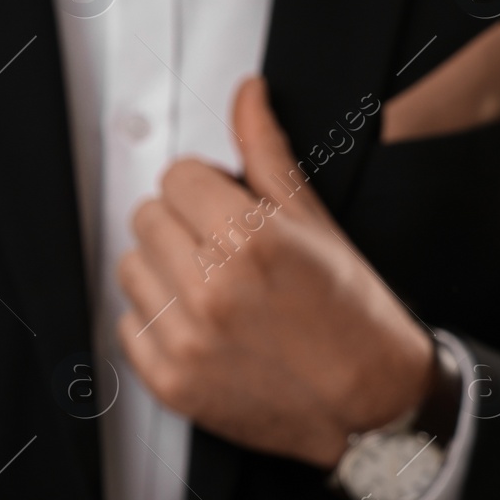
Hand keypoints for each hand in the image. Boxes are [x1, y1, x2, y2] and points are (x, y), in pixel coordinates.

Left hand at [115, 77, 432, 468]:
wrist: (370, 404)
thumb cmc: (350, 313)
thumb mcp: (314, 221)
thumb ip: (267, 152)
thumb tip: (247, 95)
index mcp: (248, 240)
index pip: (176, 176)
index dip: (204, 189)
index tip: (226, 209)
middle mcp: (211, 289)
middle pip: (147, 217)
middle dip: (182, 225)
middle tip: (223, 250)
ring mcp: (187, 339)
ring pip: (130, 266)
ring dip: (164, 271)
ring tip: (212, 289)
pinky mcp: (171, 381)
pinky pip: (128, 323)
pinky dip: (157, 322)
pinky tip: (201, 326)